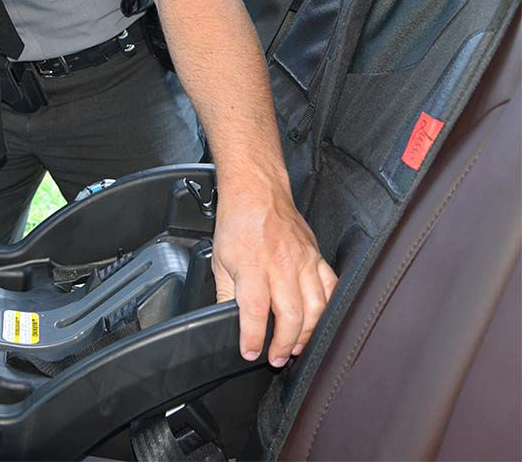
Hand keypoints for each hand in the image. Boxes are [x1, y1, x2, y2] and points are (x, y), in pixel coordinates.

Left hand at [212, 176, 337, 366]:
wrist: (257, 191)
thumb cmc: (237, 222)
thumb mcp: (219, 259)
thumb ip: (226, 293)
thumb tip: (226, 319)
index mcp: (252, 265)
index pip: (255, 311)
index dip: (253, 338)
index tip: (250, 353)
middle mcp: (280, 264)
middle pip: (291, 315)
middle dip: (285, 345)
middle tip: (277, 359)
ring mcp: (303, 260)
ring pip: (316, 307)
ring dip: (308, 333)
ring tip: (296, 347)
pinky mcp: (316, 256)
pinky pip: (331, 288)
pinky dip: (329, 309)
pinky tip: (319, 321)